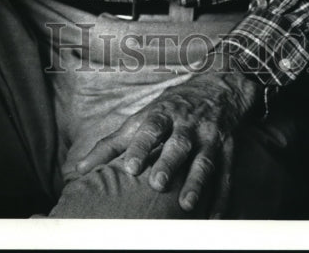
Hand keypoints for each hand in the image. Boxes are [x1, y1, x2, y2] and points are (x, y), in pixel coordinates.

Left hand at [75, 69, 258, 214]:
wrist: (216, 89)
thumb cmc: (170, 109)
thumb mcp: (142, 118)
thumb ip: (112, 144)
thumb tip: (80, 169)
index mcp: (164, 115)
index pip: (151, 128)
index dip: (141, 146)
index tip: (130, 166)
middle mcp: (188, 125)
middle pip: (179, 144)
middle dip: (169, 163)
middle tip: (157, 183)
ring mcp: (210, 137)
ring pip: (205, 160)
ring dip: (196, 182)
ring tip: (186, 205)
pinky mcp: (228, 151)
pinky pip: (226, 176)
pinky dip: (222, 198)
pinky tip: (214, 218)